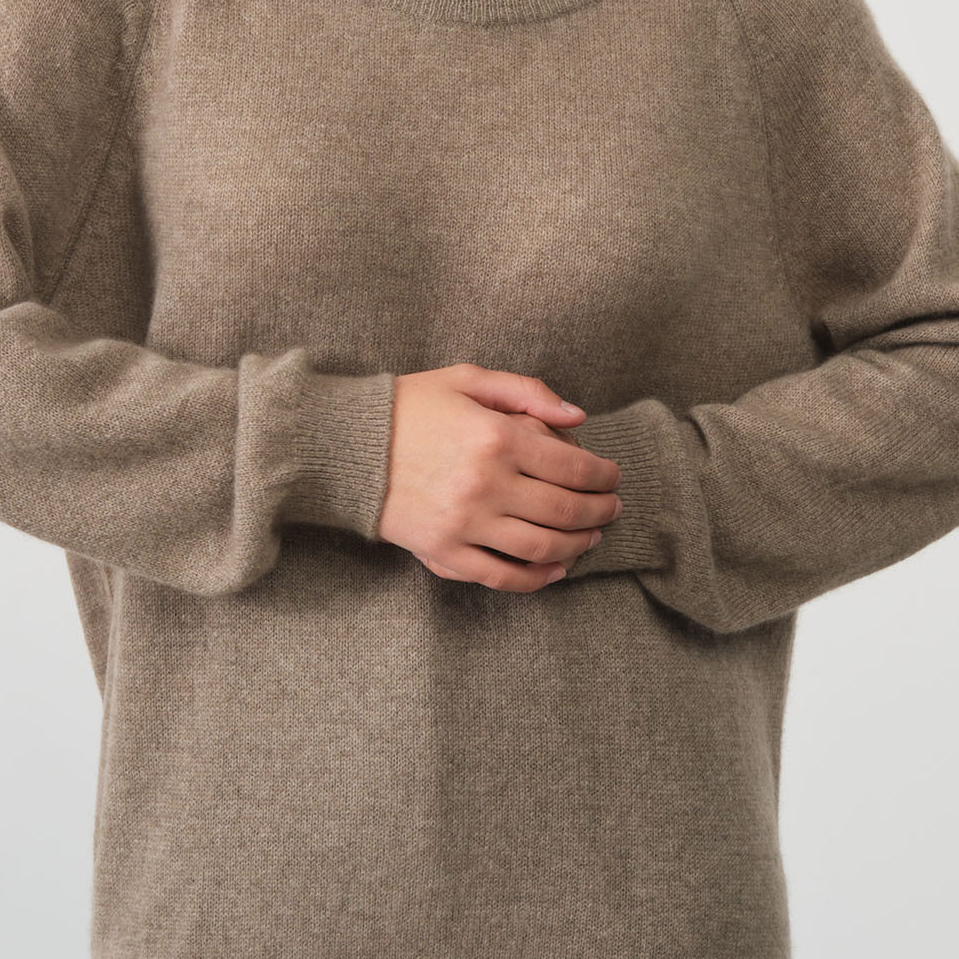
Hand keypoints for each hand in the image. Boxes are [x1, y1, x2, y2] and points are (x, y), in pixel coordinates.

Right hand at [375, 364, 622, 591]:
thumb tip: (578, 418)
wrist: (345, 446)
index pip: (573, 467)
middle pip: (565, 510)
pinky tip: (556, 570)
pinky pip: (502, 575)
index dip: (604, 476)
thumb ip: (527, 391)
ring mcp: (465, 523)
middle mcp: (486, 483)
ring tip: (590, 537)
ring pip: (542, 547)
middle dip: (600, 511)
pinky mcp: (443, 551)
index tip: (613, 477)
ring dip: (578, 545)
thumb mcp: (467, 380)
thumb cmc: (408, 406)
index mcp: (496, 436)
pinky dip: (537, 578)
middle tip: (612, 509)